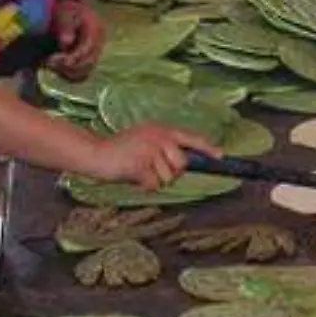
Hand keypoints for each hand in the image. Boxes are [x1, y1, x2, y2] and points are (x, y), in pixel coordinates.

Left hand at [46, 0, 106, 80]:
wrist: (74, 9)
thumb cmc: (68, 9)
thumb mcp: (64, 12)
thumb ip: (65, 26)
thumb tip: (66, 43)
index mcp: (96, 30)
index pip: (86, 49)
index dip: (70, 57)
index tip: (52, 59)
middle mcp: (101, 42)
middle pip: (88, 62)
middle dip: (68, 66)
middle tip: (49, 62)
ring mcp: (98, 51)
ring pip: (87, 70)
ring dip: (69, 71)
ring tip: (53, 65)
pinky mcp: (93, 57)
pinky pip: (84, 72)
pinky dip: (72, 73)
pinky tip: (60, 69)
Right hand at [89, 124, 217, 190]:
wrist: (95, 153)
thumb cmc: (120, 152)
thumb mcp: (145, 142)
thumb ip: (163, 149)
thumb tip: (182, 166)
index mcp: (161, 130)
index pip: (191, 137)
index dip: (207, 148)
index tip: (221, 156)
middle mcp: (159, 137)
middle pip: (181, 165)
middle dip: (170, 173)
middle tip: (151, 170)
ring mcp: (150, 150)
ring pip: (168, 178)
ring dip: (154, 180)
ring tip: (138, 170)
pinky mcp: (141, 164)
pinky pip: (154, 185)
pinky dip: (144, 186)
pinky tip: (132, 176)